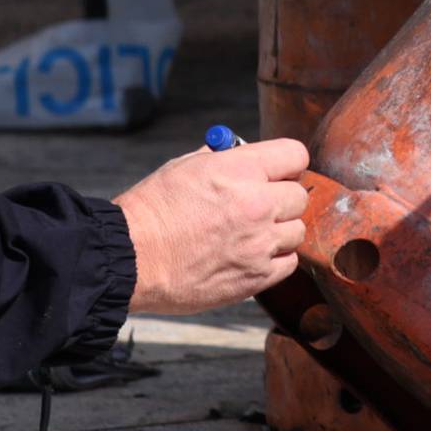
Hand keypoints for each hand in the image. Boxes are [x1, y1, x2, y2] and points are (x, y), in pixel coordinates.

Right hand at [116, 135, 311, 315]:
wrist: (130, 259)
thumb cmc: (151, 211)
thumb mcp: (184, 166)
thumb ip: (222, 160)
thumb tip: (241, 153)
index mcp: (241, 170)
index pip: (295, 155)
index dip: (287, 164)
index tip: (279, 173)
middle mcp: (257, 204)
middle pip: (300, 196)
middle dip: (282, 199)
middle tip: (261, 206)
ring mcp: (260, 243)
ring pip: (297, 231)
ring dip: (279, 232)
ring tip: (251, 235)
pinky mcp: (256, 277)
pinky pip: (289, 263)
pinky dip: (275, 260)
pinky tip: (251, 257)